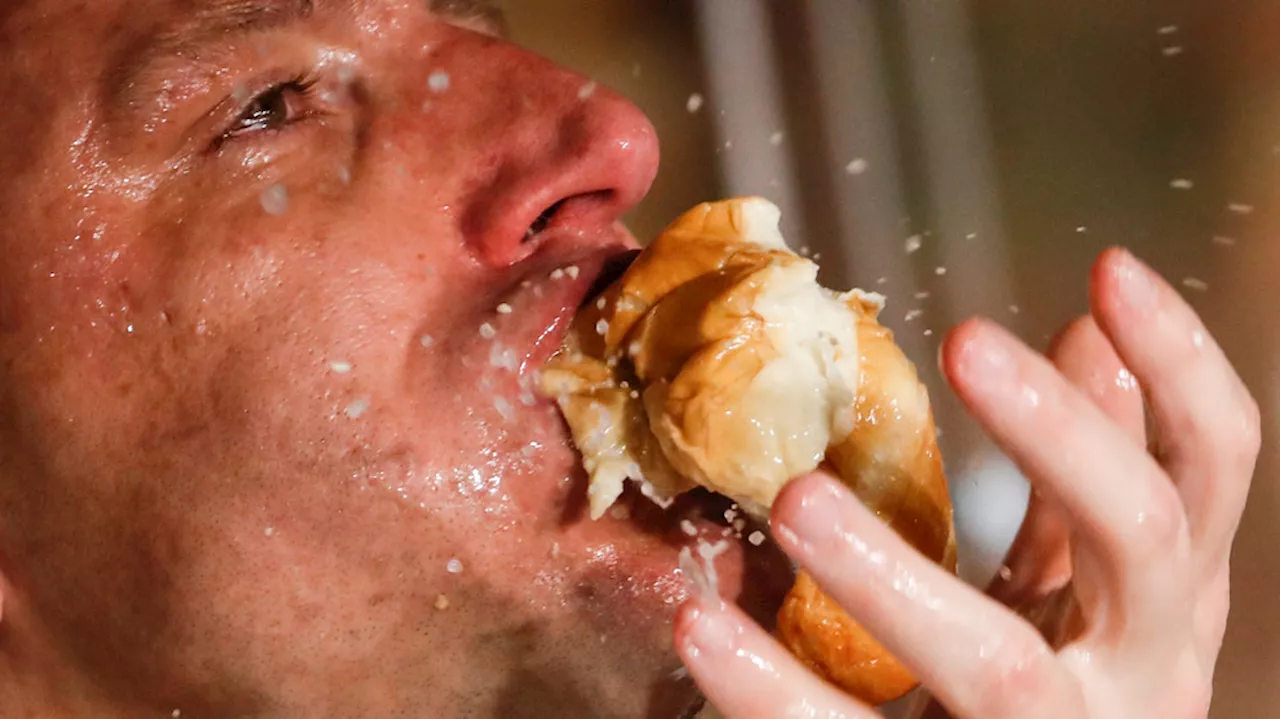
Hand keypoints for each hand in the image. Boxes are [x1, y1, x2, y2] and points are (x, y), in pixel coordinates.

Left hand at [674, 248, 1260, 718]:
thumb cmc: (1057, 694)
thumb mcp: (1086, 587)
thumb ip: (1079, 480)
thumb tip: (1085, 333)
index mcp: (1170, 603)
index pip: (1214, 463)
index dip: (1181, 360)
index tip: (1109, 267)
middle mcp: (1145, 672)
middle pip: (1142, 536)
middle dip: (1063, 433)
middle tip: (969, 341)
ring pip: (1002, 664)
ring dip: (893, 574)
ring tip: (797, 499)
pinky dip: (772, 688)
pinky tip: (702, 623)